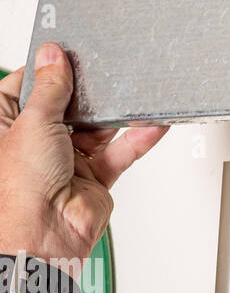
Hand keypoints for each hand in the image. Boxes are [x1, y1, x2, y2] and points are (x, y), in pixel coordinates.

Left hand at [0, 44, 166, 292]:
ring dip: (115, 114)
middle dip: (86, 92)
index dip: (47, 70)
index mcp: (4, 127)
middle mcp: (33, 143)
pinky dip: (138, 138)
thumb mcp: (32, 123)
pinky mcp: (94, 176)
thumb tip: (53, 57)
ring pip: (96, 127)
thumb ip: (50, 88)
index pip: (26, 87)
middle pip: (66, 105)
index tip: (66, 52)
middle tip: (104, 70)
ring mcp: (65, 160)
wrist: (43, 240)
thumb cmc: (16, 192)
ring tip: (133, 93)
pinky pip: (120, 151)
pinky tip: (152, 123)